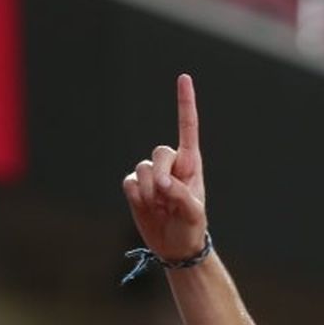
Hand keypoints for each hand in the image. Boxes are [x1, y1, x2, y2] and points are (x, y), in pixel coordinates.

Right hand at [123, 74, 208, 260]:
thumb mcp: (194, 213)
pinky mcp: (135, 186)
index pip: (187, 128)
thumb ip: (182, 195)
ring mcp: (152, 175)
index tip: (184, 78)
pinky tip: (147, 207)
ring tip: (160, 207)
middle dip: (162, 173)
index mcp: (191, 164)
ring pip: (142, 168)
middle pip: (159, 151)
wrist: (175, 246)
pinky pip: (129, 182)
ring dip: (150, 190)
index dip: (185, 103)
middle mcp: (171, 165)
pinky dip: (136, 196)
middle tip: (167, 195)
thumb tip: (163, 182)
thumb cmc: (192, 227)